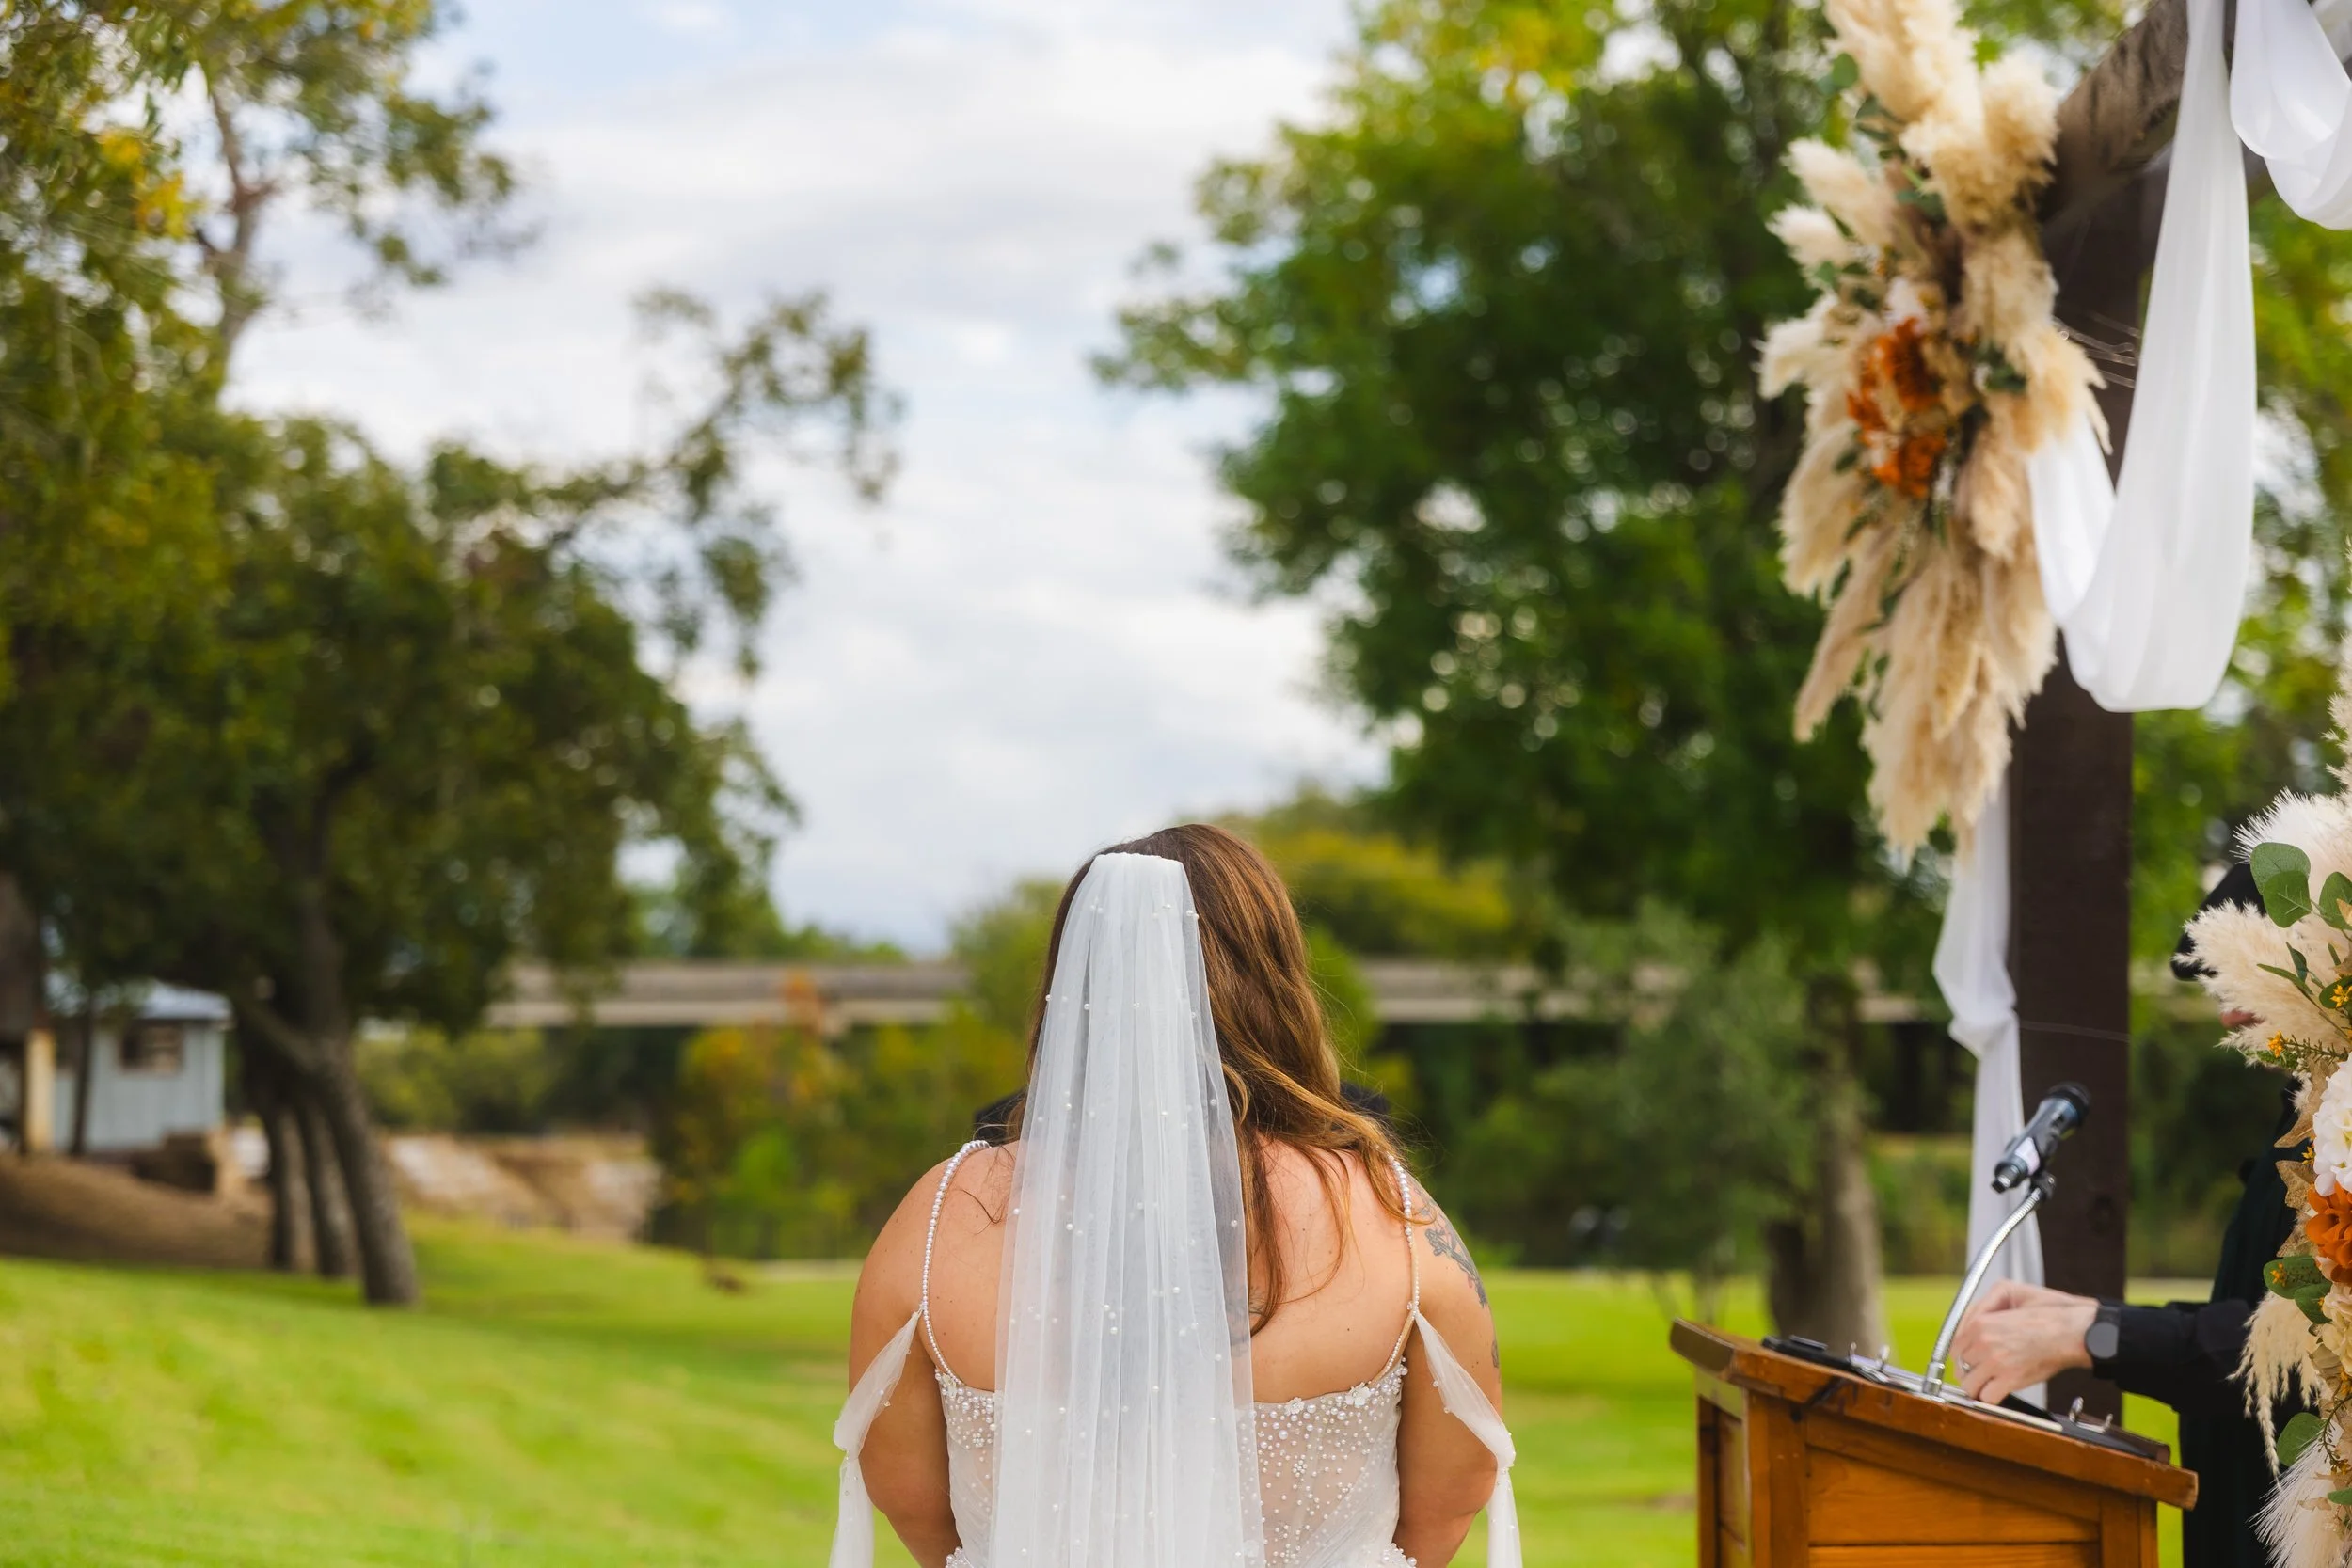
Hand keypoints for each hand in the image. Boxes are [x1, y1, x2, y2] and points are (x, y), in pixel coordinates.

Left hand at [1949, 1281, 2096, 1404]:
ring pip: (1969, 1384)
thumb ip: (1982, 1306)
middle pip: (1959, 1365)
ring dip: (1976, 1387)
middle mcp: (1983, 1342)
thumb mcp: (2008, 1292)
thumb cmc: (2048, 1312)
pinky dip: (1990, 1399)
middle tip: (1980, 1373)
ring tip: (1987, 1385)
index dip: (1962, 1355)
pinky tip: (1997, 1394)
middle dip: (1968, 1371)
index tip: (1969, 1360)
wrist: (2072, 1331)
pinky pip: (1987, 1397)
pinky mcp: (2011, 1379)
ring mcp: (1995, 1361)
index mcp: (1980, 1323)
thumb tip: (1967, 1324)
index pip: (1955, 1345)